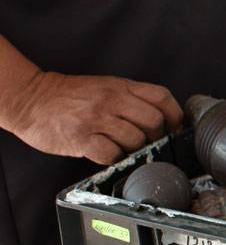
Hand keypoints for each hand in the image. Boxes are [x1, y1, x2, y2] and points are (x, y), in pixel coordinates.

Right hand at [5, 71, 182, 164]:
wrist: (31, 99)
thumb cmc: (69, 95)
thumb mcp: (104, 86)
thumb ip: (131, 98)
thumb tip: (162, 118)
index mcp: (120, 86)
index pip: (161, 97)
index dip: (175, 115)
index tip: (176, 127)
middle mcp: (111, 100)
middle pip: (154, 121)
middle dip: (157, 137)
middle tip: (149, 143)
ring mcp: (96, 119)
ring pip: (135, 139)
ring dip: (135, 149)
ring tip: (124, 148)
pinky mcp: (82, 139)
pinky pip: (111, 154)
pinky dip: (115, 158)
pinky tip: (108, 154)